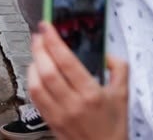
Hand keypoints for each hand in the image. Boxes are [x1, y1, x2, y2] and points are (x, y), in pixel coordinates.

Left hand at [27, 22, 127, 139]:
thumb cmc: (112, 123)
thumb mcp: (122, 94)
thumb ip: (118, 69)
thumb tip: (106, 54)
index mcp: (92, 94)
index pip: (67, 61)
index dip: (53, 41)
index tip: (46, 27)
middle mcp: (73, 103)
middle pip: (47, 70)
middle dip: (38, 48)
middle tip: (38, 36)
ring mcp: (58, 113)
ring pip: (35, 84)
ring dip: (32, 64)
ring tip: (36, 53)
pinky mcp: (48, 120)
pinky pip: (33, 97)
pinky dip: (30, 80)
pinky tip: (34, 72)